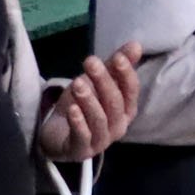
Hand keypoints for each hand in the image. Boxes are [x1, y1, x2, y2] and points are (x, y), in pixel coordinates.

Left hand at [38, 42, 141, 161]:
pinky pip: (83, 137)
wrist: (58, 135)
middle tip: (90, 62)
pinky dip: (79, 123)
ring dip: (89, 100)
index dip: (126, 74)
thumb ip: (115, 66)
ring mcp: (101, 140)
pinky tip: (72, 109)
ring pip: (99, 119)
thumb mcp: (97, 83)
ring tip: (77, 83)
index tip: (118, 57)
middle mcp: (118, 126)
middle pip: (115, 103)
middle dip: (104, 82)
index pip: (131, 91)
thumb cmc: (83, 106)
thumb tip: (136, 45)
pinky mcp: (81, 150)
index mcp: (126, 109)